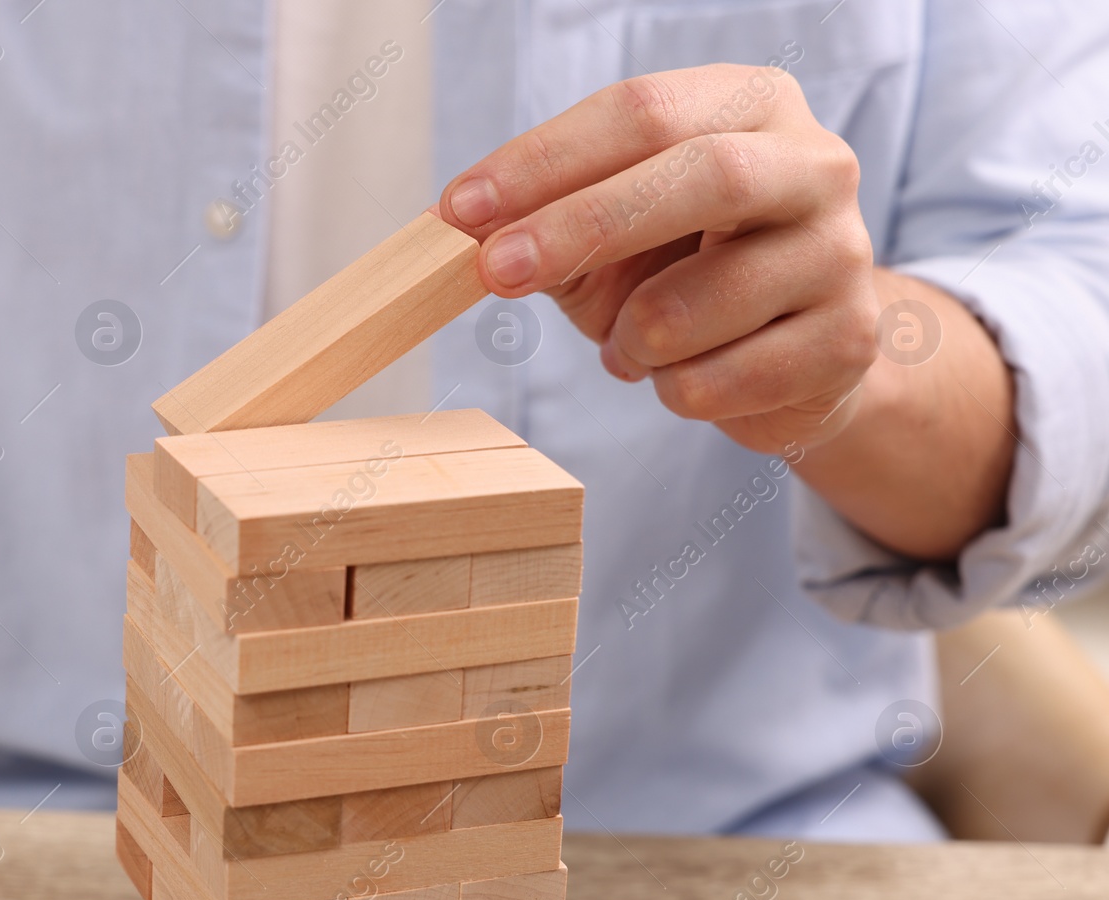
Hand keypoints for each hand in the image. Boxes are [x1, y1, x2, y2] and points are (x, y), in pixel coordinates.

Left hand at [441, 63, 877, 453]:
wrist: (789, 353)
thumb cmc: (686, 271)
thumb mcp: (609, 232)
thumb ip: (546, 218)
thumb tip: (457, 226)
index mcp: (750, 105)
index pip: (643, 110)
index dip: (544, 160)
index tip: (462, 208)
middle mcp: (813, 164)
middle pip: (701, 176)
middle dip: (581, 225)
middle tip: (497, 270)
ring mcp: (842, 254)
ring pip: (697, 303)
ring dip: (629, 336)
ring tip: (632, 343)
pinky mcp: (846, 343)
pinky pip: (716, 382)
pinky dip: (671, 390)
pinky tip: (685, 375)